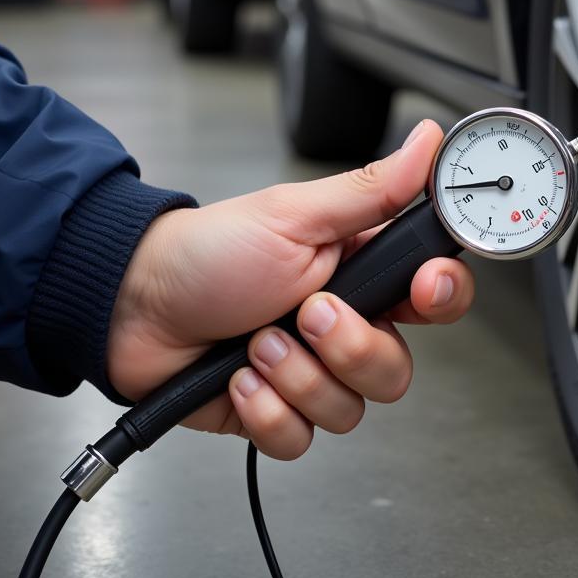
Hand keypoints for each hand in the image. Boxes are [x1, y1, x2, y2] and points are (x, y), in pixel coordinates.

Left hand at [106, 120, 473, 459]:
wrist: (136, 306)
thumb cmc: (214, 251)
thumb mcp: (297, 215)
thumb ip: (374, 189)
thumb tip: (429, 140)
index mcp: (363, 272)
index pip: (438, 295)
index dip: (441, 298)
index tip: (420, 291)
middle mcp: (347, 326)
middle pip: (397, 368)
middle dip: (348, 346)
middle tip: (305, 312)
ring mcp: (314, 372)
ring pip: (351, 409)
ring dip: (295, 375)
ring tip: (256, 340)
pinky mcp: (280, 412)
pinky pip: (302, 437)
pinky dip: (265, 408)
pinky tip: (239, 375)